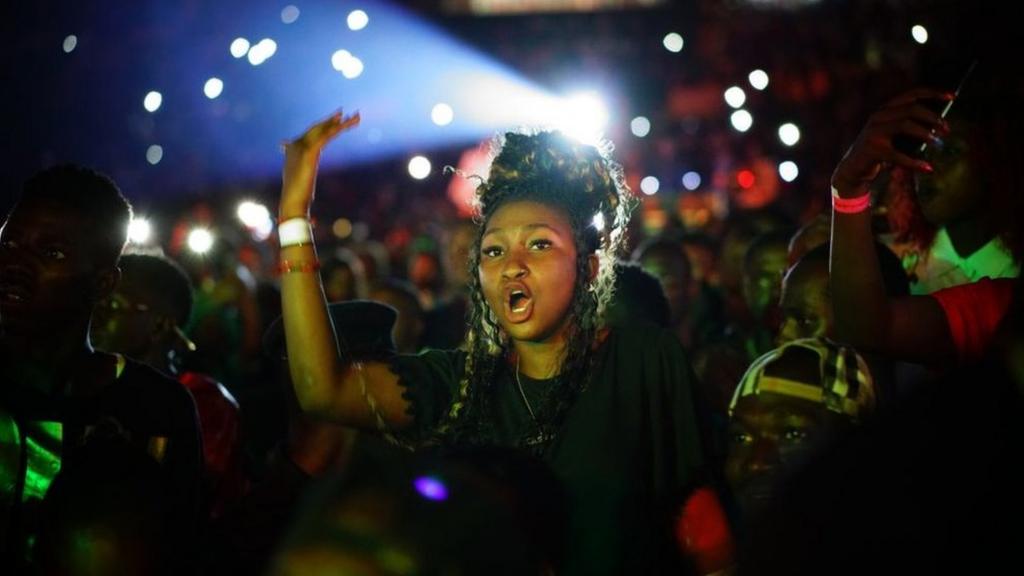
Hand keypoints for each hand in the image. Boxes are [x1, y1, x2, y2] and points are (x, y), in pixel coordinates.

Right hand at [280, 110, 360, 217]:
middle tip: (344, 113)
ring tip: (355, 117)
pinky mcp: (309, 152)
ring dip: (341, 123)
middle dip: (332, 121)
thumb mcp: (301, 182)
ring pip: (324, 130)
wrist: (292, 201)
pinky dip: (337, 129)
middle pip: (317, 128)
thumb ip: (303, 178)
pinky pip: (326, 136)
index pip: (311, 133)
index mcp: (294, 150)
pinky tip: (347, 124)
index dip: (323, 126)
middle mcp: (296, 145)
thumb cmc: (297, 196)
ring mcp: (301, 147)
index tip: (334, 120)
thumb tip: (306, 186)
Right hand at [831, 89, 950, 196]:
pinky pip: (898, 155)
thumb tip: (939, 123)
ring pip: (905, 124)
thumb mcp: (892, 134)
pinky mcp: (872, 150)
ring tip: (938, 143)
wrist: (853, 169)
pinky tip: (927, 168)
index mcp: (885, 109)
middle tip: (946, 130)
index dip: (933, 93)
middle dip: (933, 117)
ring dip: (926, 133)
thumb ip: (909, 125)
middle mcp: (878, 117)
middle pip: (911, 108)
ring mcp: (873, 132)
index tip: (952, 97)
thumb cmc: (879, 151)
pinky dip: (915, 162)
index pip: (912, 94)